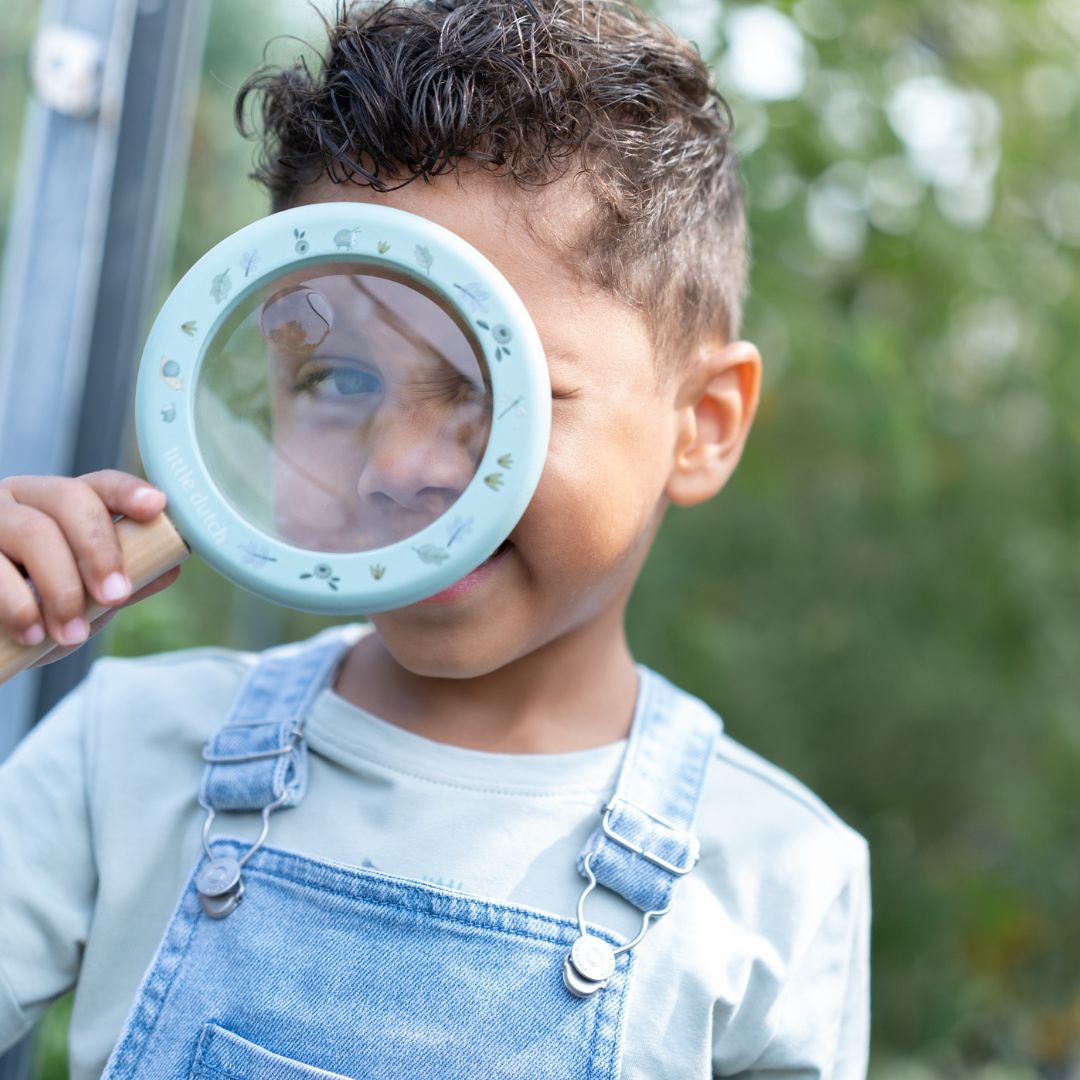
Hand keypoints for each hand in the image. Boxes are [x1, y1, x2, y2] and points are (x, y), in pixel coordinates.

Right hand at [0, 471, 180, 662]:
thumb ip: (121, 579)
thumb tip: (170, 567)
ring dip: (62, 588)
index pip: (99, 485)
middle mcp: (21, 500)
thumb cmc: (34, 608)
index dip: (128, 492)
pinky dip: (19, 604)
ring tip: (72, 634)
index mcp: (60, 504)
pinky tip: (32, 633)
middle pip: (69, 499)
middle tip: (116, 596)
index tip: (156, 507)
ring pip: (33, 532)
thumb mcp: (83, 596)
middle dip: (100, 549)